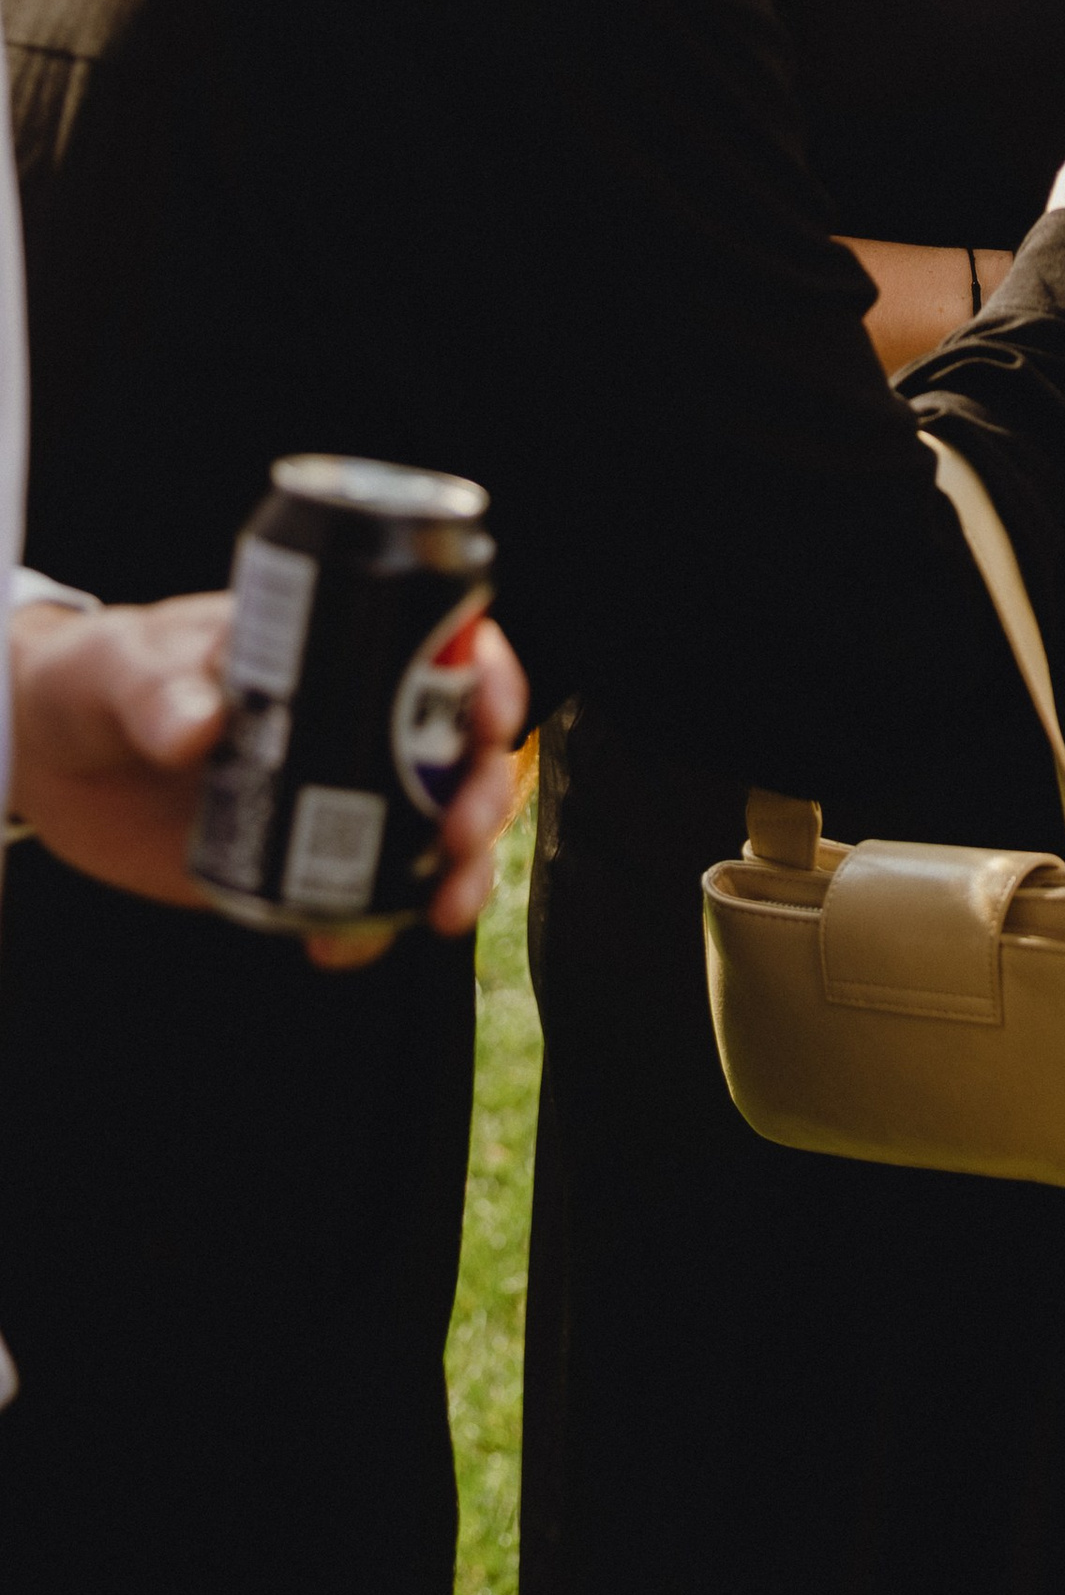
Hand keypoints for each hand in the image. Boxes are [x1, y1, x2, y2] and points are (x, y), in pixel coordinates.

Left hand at [8, 596, 529, 968]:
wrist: (44, 760)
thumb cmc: (89, 680)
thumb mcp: (116, 671)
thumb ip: (155, 691)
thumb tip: (202, 726)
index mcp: (326, 646)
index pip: (437, 646)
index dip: (485, 676)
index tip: (490, 714)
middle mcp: (348, 720)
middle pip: (456, 751)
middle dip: (482, 793)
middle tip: (457, 831)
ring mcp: (328, 793)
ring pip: (430, 830)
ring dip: (456, 871)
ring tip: (439, 910)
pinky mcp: (294, 858)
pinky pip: (359, 898)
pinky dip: (370, 930)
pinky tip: (341, 949)